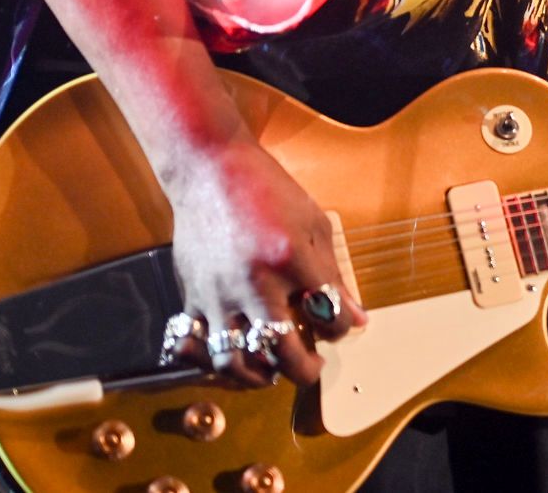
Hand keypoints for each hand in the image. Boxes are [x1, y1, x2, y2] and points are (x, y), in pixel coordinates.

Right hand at [162, 136, 366, 386]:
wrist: (210, 170)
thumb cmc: (267, 191)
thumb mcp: (314, 224)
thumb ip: (334, 274)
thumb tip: (356, 317)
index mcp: (291, 258)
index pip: (330, 316)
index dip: (342, 328)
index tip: (341, 324)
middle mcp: (253, 282)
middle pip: (282, 353)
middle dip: (305, 370)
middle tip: (312, 367)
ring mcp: (217, 293)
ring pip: (234, 361)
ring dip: (257, 376)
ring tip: (272, 370)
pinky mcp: (191, 295)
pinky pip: (198, 346)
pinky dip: (217, 359)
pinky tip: (237, 353)